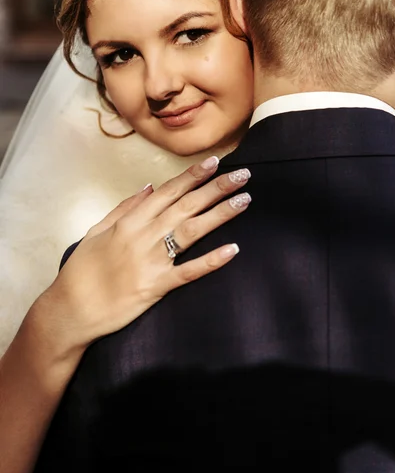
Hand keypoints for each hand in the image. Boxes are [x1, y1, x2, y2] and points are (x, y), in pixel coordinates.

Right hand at [40, 156, 250, 354]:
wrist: (71, 310)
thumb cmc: (82, 270)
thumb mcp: (96, 230)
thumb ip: (124, 207)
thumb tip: (150, 187)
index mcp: (130, 221)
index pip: (168, 192)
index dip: (193, 176)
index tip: (215, 162)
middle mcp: (143, 236)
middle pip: (186, 205)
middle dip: (216, 188)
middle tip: (243, 175)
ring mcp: (152, 261)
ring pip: (192, 231)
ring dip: (220, 214)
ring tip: (244, 200)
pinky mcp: (157, 286)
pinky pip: (189, 271)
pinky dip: (211, 260)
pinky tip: (232, 250)